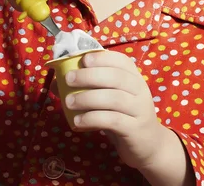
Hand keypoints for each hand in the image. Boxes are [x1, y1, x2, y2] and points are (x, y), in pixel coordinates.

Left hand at [61, 50, 170, 169]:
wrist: (148, 144)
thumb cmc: (122, 115)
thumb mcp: (107, 99)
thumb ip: (87, 88)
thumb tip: (55, 83)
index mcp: (134, 77)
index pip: (121, 61)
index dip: (102, 58)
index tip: (82, 60)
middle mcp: (140, 90)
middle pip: (116, 77)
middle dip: (89, 76)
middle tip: (68, 79)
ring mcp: (140, 109)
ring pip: (113, 98)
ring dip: (87, 98)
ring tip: (68, 102)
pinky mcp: (135, 129)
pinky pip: (112, 120)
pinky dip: (92, 118)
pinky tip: (78, 121)